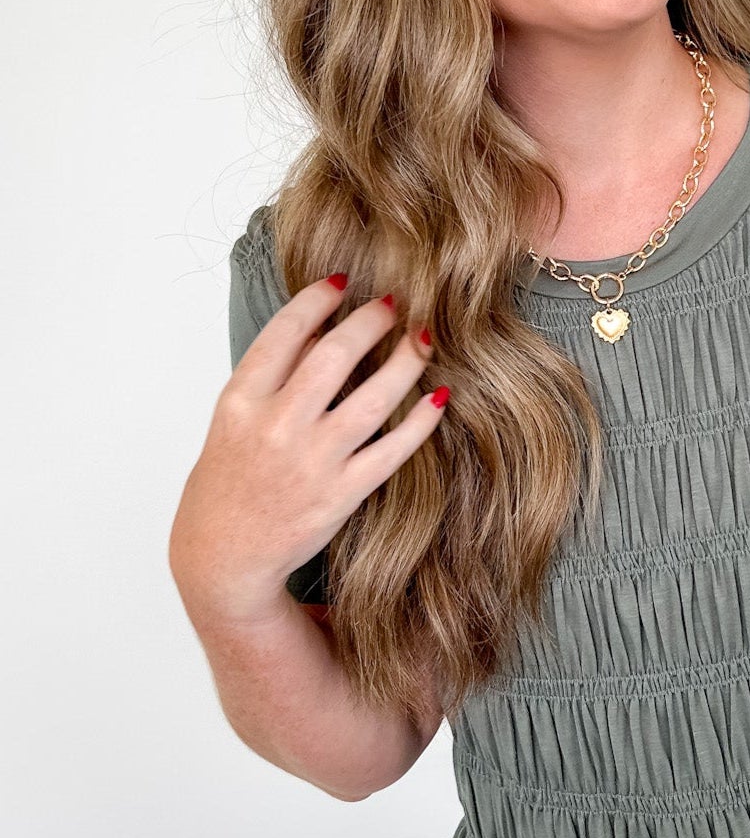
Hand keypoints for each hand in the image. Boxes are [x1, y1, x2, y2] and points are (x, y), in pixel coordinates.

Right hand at [169, 275, 446, 623]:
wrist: (223, 556)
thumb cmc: (228, 481)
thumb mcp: (233, 421)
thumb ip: (272, 376)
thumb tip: (320, 326)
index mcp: (240, 401)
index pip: (284, 333)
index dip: (317, 299)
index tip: (342, 282)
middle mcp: (276, 426)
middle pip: (334, 355)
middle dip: (371, 320)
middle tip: (395, 303)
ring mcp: (311, 461)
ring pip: (372, 398)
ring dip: (405, 362)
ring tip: (423, 339)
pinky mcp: (340, 494)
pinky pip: (391, 450)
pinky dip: (419, 422)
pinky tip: (438, 398)